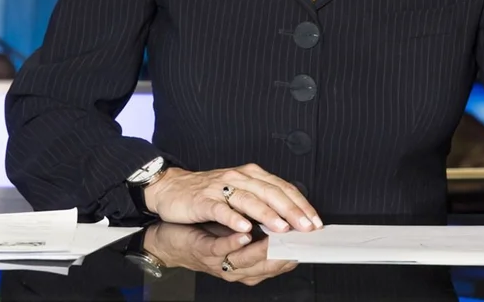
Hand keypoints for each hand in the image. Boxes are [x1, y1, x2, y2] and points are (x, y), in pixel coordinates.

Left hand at [141, 222, 297, 285]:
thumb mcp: (239, 232)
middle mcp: (238, 268)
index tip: (312, 237)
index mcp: (250, 264)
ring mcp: (221, 262)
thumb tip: (289, 215)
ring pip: (247, 261)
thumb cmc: (207, 233)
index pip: (279, 263)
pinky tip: (245, 233)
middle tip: (303, 234)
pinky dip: (234, 243)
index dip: (296, 251)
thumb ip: (262, 228)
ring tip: (280, 231)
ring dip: (264, 248)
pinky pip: (221, 251)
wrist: (171, 235)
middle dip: (287, 250)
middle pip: (267, 265)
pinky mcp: (204, 252)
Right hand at [145, 164, 321, 233]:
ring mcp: (221, 187)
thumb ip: (262, 200)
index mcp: (251, 175)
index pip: (282, 187)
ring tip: (282, 228)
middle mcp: (239, 177)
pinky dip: (234, 218)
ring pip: (249, 199)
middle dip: (291, 210)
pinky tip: (244, 228)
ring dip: (267, 214)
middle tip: (306, 226)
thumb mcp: (240, 192)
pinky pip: (221, 209)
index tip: (315, 221)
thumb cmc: (208, 193)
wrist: (172, 188)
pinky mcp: (203, 200)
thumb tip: (292, 217)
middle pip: (270, 192)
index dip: (300, 204)